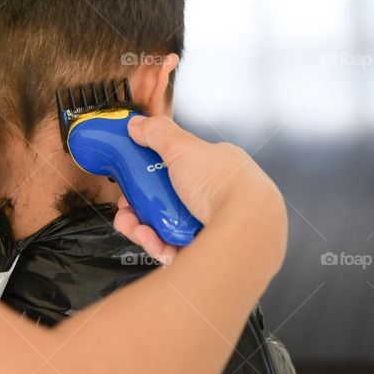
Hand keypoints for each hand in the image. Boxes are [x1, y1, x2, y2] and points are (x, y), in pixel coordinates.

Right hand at [113, 115, 280, 262]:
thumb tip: (137, 125)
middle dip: (139, 206)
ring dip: (143, 229)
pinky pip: (174, 248)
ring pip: (166, 226)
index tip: (129, 179)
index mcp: (214, 167)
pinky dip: (160, 247)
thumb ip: (157, 132)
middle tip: (127, 210)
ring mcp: (211, 224)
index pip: (174, 167)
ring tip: (137, 230)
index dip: (147, 174)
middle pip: (165, 199)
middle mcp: (214, 195)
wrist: (246, 228)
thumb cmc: (224, 185)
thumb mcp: (184, 147)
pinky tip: (157, 244)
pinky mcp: (206, 249)